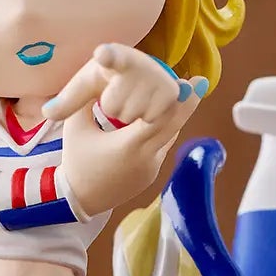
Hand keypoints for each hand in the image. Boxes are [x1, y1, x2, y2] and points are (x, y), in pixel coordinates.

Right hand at [45, 45, 203, 216]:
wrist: (77, 200)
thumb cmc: (76, 160)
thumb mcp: (77, 126)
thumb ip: (89, 99)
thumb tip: (101, 75)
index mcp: (129, 145)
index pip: (162, 119)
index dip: (178, 99)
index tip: (190, 82)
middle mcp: (147, 158)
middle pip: (175, 126)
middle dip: (187, 104)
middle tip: (199, 83)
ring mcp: (152, 168)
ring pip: (170, 136)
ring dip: (173, 117)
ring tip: (178, 96)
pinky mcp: (151, 175)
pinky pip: (162, 147)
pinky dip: (162, 131)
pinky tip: (157, 118)